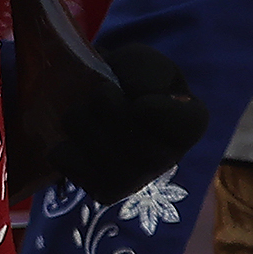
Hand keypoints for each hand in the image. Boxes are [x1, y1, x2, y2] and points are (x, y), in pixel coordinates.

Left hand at [50, 41, 207, 204]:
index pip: (184, 124)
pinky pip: (67, 160)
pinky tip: (77, 138)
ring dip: (80, 117)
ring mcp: (136, 181)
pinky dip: (63, 141)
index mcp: (189, 122)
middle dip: (104, 102)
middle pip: (130, 135)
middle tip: (103, 93)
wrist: (92, 98)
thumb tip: (137, 101)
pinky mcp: (103, 191)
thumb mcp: (140, 62)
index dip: (156, 110)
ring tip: (88, 111)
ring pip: (93, 145)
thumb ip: (146, 72)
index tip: (139, 100)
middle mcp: (168, 159)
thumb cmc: (124, 80)